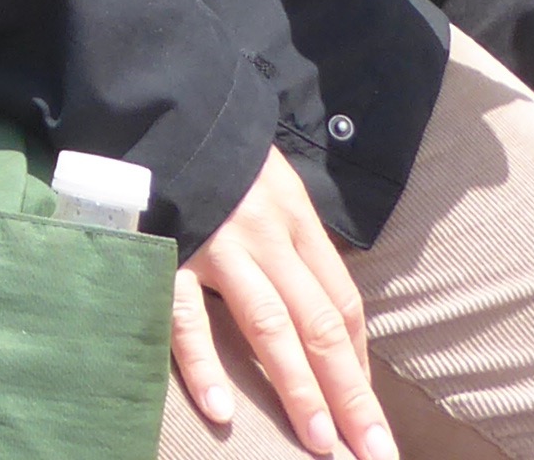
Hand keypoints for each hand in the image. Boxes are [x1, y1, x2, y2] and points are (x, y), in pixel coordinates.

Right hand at [171, 148, 395, 459]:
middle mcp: (265, 237)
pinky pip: (187, 314)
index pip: (341, 304)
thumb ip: (294, 247)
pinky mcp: (168, 251)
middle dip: (351, 395)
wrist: (161, 108)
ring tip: (320, 443)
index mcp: (296, 222)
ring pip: (269, 325)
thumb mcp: (273, 191)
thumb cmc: (220, 162)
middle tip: (372, 453)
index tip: (369, 417)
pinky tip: (222, 410)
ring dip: (299, 389)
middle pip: (319, 324)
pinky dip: (203, 363)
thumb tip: (323, 320)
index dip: (360, 365)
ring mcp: (218, 246)